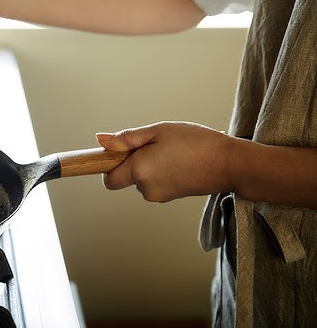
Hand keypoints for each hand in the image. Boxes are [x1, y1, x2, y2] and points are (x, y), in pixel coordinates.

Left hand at [96, 121, 232, 201]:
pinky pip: (156, 184)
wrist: (230, 164)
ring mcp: (159, 196)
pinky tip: (179, 161)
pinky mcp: (171, 197)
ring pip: (142, 180)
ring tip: (172, 152)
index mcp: (138, 171)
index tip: (119, 153)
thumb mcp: (158, 131)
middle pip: (126, 178)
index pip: (108, 179)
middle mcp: (145, 188)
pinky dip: (161, 173)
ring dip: (150, 166)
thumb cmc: (196, 143)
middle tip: (154, 146)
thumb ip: (126, 138)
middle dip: (133, 163)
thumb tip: (101, 141)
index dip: (109, 166)